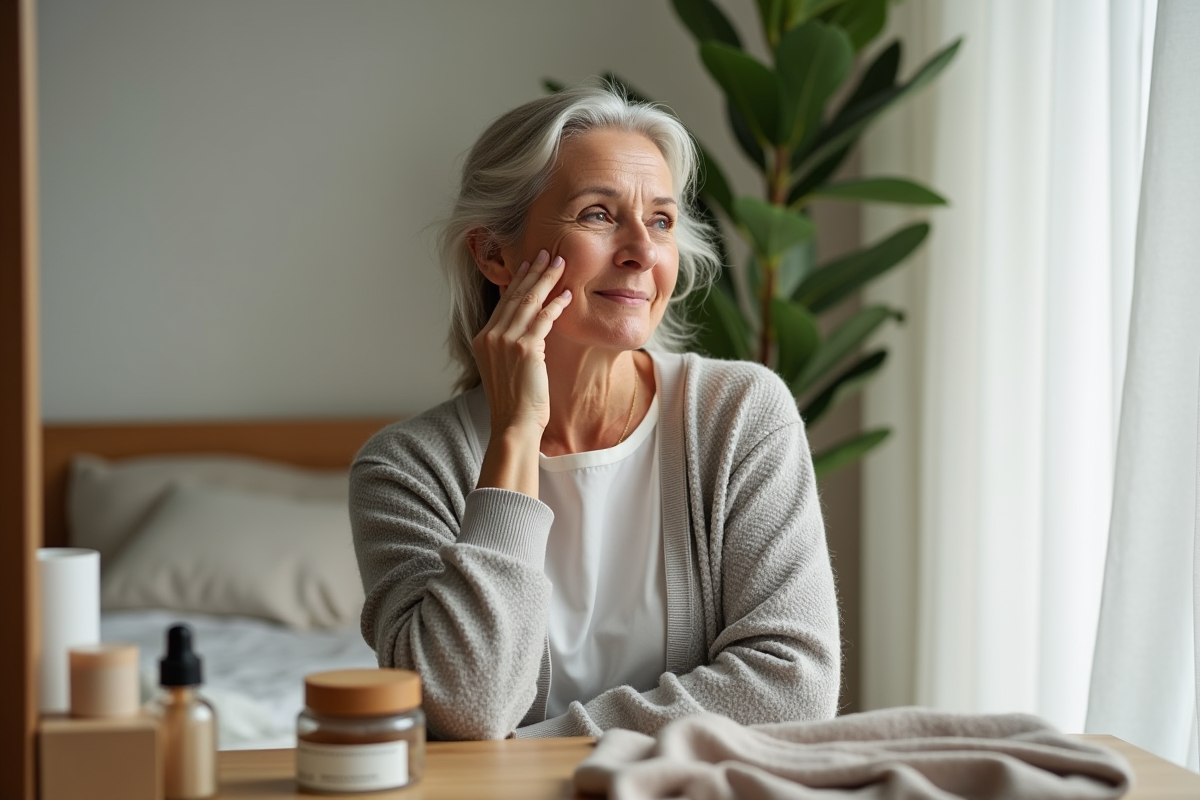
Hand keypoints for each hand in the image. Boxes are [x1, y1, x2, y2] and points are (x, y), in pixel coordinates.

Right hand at [472, 250, 570, 492]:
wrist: (513, 424)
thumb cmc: (514, 403)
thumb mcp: (505, 369)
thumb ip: (510, 347)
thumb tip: (526, 334)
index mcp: (482, 339)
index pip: (502, 303)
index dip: (517, 282)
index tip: (529, 266)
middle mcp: (490, 336)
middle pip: (514, 296)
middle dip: (533, 272)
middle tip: (547, 253)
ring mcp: (505, 341)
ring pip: (528, 301)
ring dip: (546, 280)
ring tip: (559, 264)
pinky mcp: (525, 348)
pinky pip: (543, 318)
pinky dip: (556, 304)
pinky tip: (566, 294)